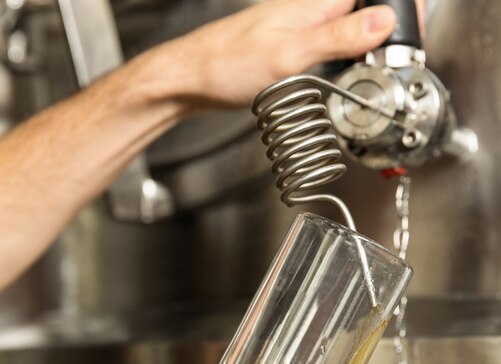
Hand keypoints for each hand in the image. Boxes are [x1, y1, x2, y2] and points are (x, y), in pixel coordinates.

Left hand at [140, 0, 398, 107]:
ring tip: (372, 76)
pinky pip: (334, 47)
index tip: (410, 41)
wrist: (194, 78)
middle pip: (369, 12)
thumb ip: (338, 38)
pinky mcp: (298, 45)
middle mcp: (315, 9)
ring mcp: (306, 27)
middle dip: (388, 37)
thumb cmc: (229, 65)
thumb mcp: (290, 55)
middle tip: (390, 67)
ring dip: (368, 51)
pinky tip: (345, 79)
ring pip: (354, 30)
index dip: (401, 13)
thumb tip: (384, 22)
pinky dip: (347, 62)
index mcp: (318, 1)